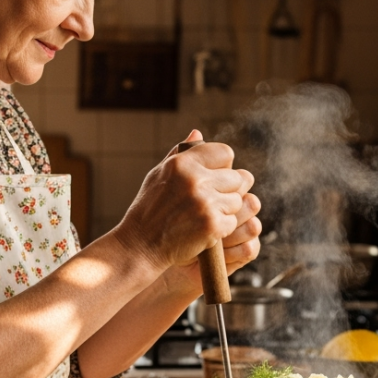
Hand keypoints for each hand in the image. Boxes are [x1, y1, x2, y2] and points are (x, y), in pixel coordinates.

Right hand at [113, 130, 261, 276]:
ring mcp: (205, 202)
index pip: (225, 153)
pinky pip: (233, 222)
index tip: (215, 177)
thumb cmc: (149, 209)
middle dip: (228, 190)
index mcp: (182, 163)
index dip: (224, 166)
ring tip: (204, 216)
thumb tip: (198, 132)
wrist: (140, 245)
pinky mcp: (211, 225)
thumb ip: (181, 154)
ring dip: (226, 210)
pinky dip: (222, 229)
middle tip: (212, 201)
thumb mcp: (158, 175)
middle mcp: (195, 179)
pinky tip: (203, 230)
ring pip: (237, 201)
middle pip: (237, 178)